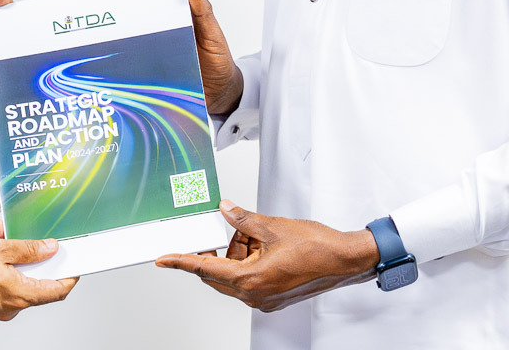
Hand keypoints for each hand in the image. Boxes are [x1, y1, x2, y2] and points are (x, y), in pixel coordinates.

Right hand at [0, 235, 77, 320]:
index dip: (68, 276)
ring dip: (10, 253)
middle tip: (23, 236)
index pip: (56, 291)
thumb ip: (29, 249)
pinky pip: (1, 280)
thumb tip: (49, 248)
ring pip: (15, 276)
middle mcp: (10, 306)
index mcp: (19, 295)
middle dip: (29, 253)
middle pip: (34, 279)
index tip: (74, 264)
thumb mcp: (1, 249)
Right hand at [110, 0, 243, 116]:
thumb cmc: (219, 59)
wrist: (222, 93)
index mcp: (177, 15)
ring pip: (132, 37)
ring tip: (99, 32)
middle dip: (116, 6)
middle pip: (136, 13)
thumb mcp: (213, 34)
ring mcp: (156, 49)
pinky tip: (108, 61)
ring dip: (116, 34)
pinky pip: (135, 62)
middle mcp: (163, 30)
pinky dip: (122, 60)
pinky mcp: (153, 69)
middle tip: (99, 4)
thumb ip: (204, 12)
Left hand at [155, 200, 378, 312]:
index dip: (181, 262)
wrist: (344, 260)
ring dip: (238, 253)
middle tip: (218, 231)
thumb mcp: (273, 226)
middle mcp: (255, 295)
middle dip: (217, 250)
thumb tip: (225, 210)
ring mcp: (265, 298)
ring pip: (235, 274)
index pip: (205, 269)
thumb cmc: (317, 247)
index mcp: (251, 280)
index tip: (164, 259)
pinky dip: (250, 260)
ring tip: (255, 233)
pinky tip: (261, 244)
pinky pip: (250, 278)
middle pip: (218, 274)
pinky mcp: (275, 295)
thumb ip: (243, 219)